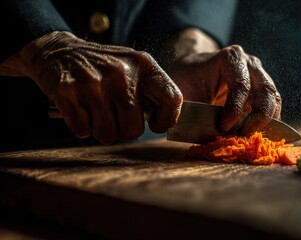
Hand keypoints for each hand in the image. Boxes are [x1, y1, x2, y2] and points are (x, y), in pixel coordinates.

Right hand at [12, 31, 182, 143]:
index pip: (172, 99)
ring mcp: (94, 83)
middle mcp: (121, 73)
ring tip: (96, 111)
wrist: (60, 51)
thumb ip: (153, 91)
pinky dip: (81, 127)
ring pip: (107, 134)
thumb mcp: (133, 68)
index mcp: (143, 65)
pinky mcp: (68, 92)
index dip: (166, 120)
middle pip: (133, 129)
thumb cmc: (104, 68)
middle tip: (115, 115)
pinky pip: (82, 131)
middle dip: (123, 129)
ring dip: (101, 130)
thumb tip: (167, 122)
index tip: (155, 124)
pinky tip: (80, 109)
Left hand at [161, 29, 280, 135]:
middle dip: (258, 117)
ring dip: (265, 122)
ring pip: (273, 99)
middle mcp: (250, 64)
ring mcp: (259, 75)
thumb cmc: (187, 80)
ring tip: (249, 138)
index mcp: (230, 58)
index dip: (235, 109)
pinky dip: (268, 123)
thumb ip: (195, 112)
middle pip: (265, 90)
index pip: (241, 84)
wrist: (191, 70)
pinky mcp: (262, 90)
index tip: (224, 127)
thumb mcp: (184, 92)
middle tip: (244, 136)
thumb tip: (210, 135)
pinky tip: (255, 135)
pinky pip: (273, 107)